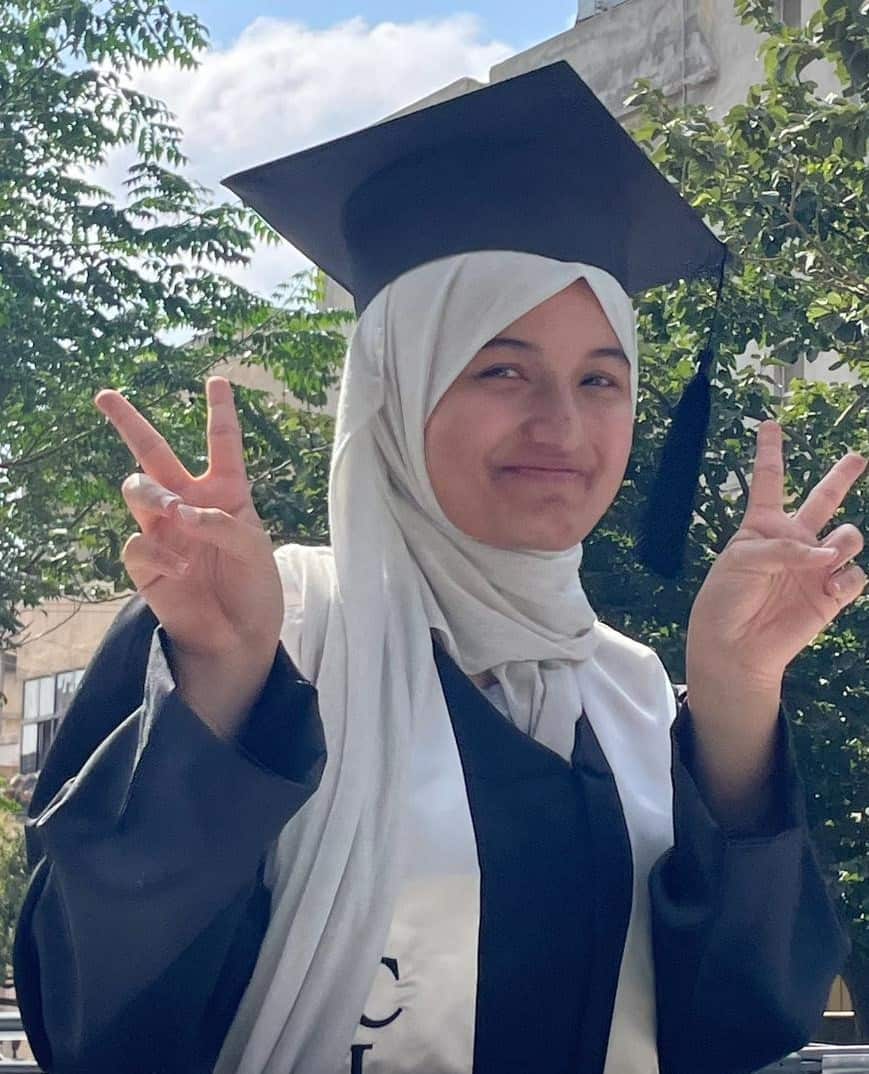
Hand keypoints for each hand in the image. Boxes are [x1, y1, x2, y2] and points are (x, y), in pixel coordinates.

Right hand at [96, 377, 282, 735]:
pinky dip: (162, 553)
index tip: (217, 380)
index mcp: (225, 492)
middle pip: (153, 453)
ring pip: (136, 488)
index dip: (220, 412)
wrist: (240, 637)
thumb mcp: (256, 549)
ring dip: (152, 494)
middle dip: (128, 421)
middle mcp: (188, 504)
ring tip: (174, 511)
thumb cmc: (254, 588)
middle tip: (105, 395)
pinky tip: (183, 571)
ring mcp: (164, 531)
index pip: (221, 444)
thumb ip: (223, 523)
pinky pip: (139, 543)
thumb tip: (180, 512)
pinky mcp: (147, 564)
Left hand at [687, 420, 865, 692]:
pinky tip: (827, 591)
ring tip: (825, 558)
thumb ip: (783, 549)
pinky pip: (854, 575)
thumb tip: (826, 555)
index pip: (768, 480)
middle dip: (842, 476)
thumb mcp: (741, 562)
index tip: (769, 423)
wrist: (735, 645)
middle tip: (857, 456)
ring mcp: (816, 565)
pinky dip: (844, 580)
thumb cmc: (727, 599)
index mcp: (762, 525)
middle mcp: (794, 540)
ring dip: (844, 540)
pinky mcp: (831, 593)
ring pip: (850, 535)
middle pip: (823, 498)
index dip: (770, 450)